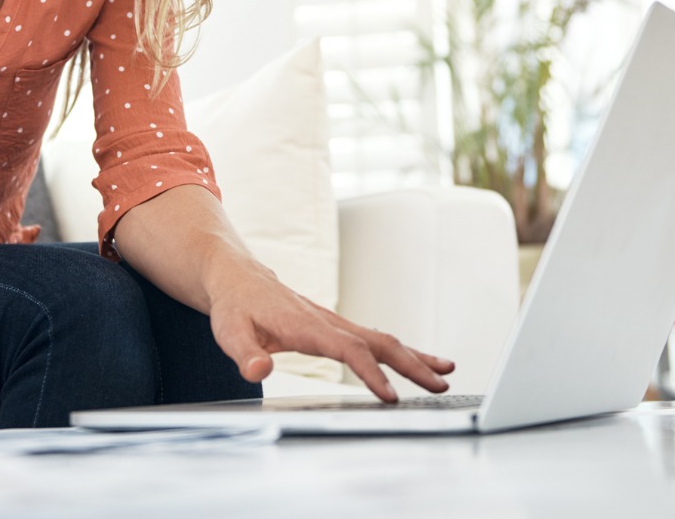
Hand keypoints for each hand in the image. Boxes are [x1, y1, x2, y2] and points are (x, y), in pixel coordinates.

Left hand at [207, 264, 455, 401]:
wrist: (238, 278)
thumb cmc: (234, 306)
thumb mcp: (228, 333)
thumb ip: (245, 354)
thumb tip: (257, 372)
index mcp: (307, 325)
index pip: (349, 350)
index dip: (371, 374)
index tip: (391, 397)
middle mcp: (328, 322)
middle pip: (379, 342)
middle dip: (412, 365)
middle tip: (440, 387)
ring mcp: (336, 323)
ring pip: (383, 339)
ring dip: (415, 358)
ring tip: (446, 376)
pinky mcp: (337, 328)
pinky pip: (374, 340)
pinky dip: (401, 352)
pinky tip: (419, 364)